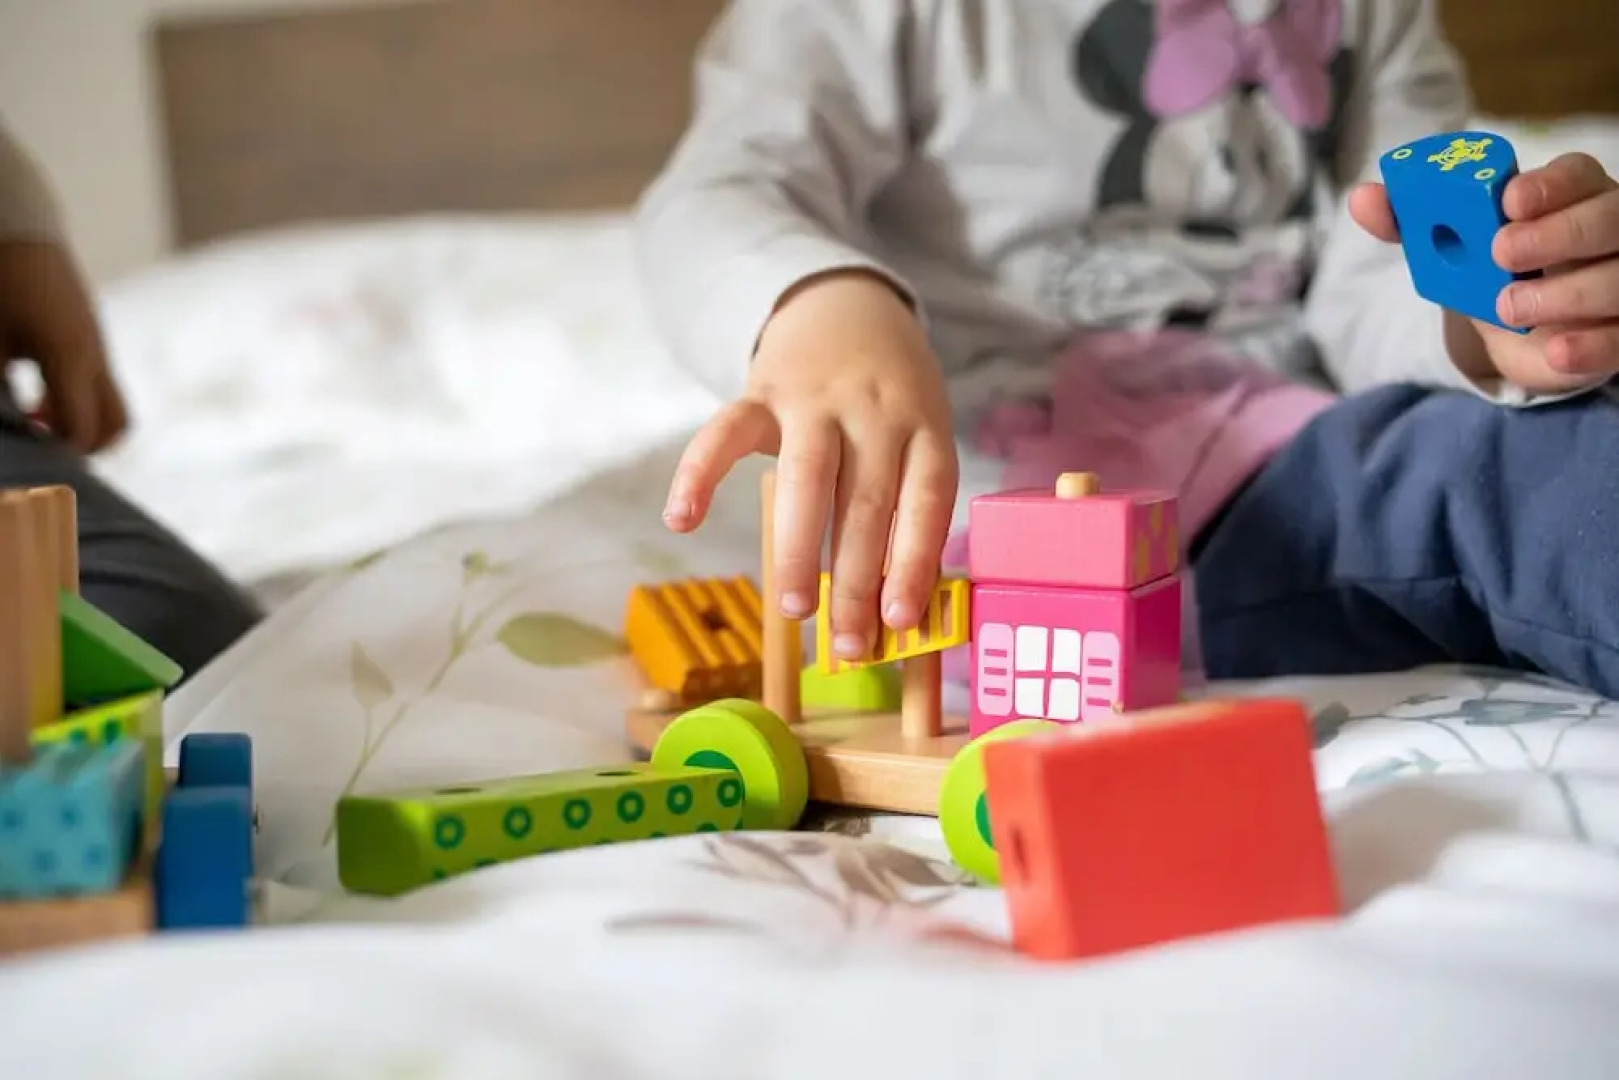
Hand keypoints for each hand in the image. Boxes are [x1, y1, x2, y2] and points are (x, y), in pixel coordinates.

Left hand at [0, 239, 127, 452]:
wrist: (15, 221)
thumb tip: (5, 427)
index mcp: (69, 358)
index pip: (81, 429)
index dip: (57, 453)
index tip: (29, 457)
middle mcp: (93, 356)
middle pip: (114, 426)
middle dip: (83, 446)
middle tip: (41, 442)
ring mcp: (97, 345)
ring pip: (112, 405)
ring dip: (84, 421)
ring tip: (37, 416)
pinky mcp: (91, 335)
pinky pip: (99, 382)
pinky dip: (77, 399)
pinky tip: (37, 388)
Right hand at [663, 269, 957, 659]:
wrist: (847, 305)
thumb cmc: (891, 397)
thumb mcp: (919, 434)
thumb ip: (909, 504)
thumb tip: (895, 607)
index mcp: (924, 427)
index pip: (926, 500)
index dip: (913, 562)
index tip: (898, 621)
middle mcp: (875, 411)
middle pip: (867, 501)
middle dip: (855, 580)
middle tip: (845, 644)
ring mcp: (815, 398)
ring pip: (808, 477)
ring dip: (799, 547)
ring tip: (792, 608)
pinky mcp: (762, 389)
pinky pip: (726, 432)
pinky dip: (699, 474)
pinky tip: (681, 520)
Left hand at [1350, 154, 1618, 393]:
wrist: (1524, 332)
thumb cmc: (1494, 270)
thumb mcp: (1453, 246)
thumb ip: (1410, 221)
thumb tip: (1360, 198)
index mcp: (1571, 196)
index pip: (1578, 174)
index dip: (1549, 185)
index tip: (1508, 201)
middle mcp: (1612, 230)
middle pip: (1610, 218)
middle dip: (1557, 233)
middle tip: (1501, 253)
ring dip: (1567, 292)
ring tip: (1508, 307)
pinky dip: (1592, 345)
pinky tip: (1556, 351)